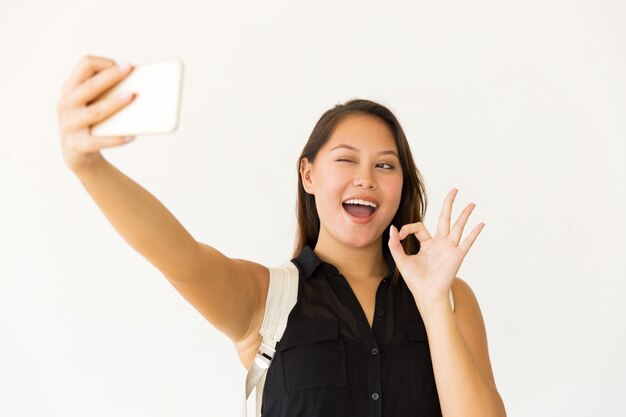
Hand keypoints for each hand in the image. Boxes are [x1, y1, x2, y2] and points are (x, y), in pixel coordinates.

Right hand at [56, 55, 136, 172]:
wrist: (76, 153)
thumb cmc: (91, 121)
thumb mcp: (90, 102)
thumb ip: (105, 91)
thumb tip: (137, 82)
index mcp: (70, 89)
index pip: (85, 65)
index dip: (104, 63)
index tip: (123, 66)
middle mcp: (66, 104)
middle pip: (89, 87)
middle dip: (110, 76)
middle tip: (130, 69)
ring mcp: (69, 125)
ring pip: (94, 112)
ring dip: (113, 103)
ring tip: (132, 96)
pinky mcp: (78, 144)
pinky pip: (99, 141)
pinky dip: (116, 139)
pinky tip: (132, 136)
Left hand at [387, 188, 484, 305]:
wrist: (426, 294)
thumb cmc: (415, 280)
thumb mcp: (401, 260)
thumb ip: (395, 244)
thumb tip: (393, 228)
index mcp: (427, 244)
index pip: (419, 226)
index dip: (407, 228)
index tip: (400, 235)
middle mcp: (440, 244)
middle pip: (445, 218)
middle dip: (449, 204)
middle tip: (454, 190)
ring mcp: (449, 248)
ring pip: (458, 226)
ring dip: (464, 214)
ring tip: (471, 203)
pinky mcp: (457, 255)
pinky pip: (467, 242)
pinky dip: (474, 233)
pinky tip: (481, 223)